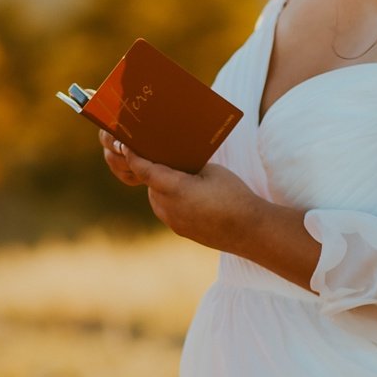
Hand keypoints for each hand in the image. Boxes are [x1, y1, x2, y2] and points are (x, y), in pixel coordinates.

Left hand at [99, 131, 259, 250]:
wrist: (249, 230)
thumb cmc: (233, 195)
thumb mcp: (211, 171)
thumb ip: (188, 166)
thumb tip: (176, 164)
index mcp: (174, 188)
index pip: (145, 170)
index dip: (134, 157)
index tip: (127, 146)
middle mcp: (168, 207)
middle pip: (151, 183)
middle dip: (154, 170)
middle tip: (160, 155)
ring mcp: (172, 221)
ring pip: (157, 197)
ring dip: (162, 186)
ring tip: (178, 175)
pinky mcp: (180, 230)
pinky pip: (167, 210)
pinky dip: (170, 199)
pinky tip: (186, 193)